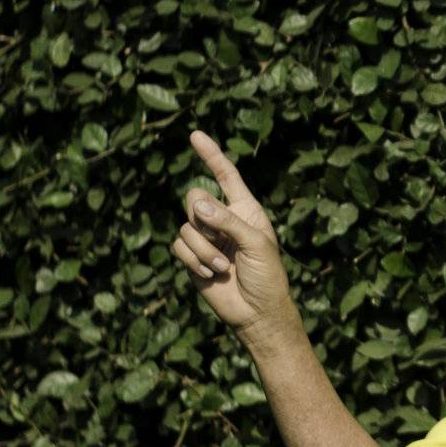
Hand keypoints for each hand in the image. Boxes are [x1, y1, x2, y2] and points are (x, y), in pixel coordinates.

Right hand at [170, 130, 299, 347]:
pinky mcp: (192, 257)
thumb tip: (199, 204)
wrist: (256, 311)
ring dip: (204, 248)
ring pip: (185, 225)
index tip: (195, 135)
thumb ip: (229, 221)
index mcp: (245, 209)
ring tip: (224, 266)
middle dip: (204, 218)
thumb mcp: (257, 244)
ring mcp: (206, 238)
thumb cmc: (267, 276)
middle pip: (194, 198)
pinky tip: (211, 274)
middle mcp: (223, 219)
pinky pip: (178, 246)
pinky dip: (193, 260)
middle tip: (221, 239)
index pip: (225, 176)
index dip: (211, 155)